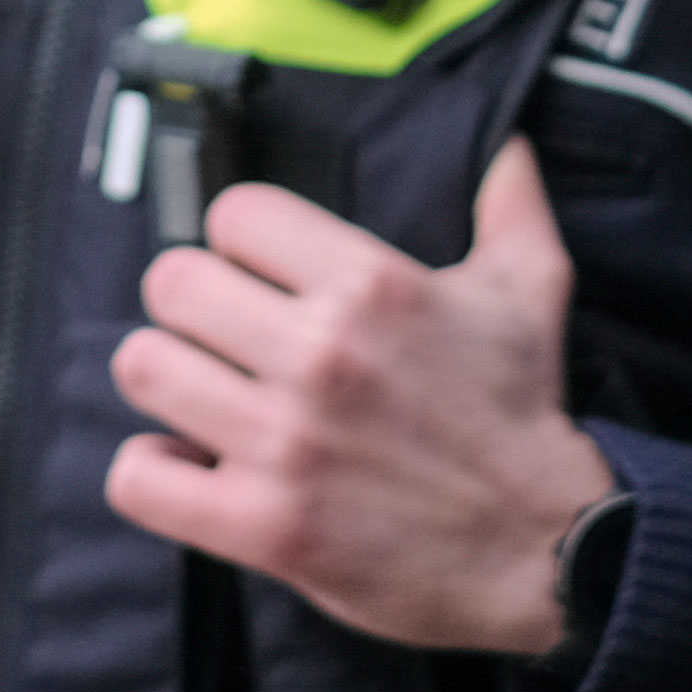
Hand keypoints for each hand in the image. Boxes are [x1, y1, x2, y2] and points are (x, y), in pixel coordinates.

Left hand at [105, 140, 615, 658]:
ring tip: (202, 397)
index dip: (240, 241)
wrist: (550, 546)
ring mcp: (285, 443)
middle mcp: (321, 355)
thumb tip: (511, 144)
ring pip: (144, 368)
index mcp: (372, 284)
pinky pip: (141, 477)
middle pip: (172, 283)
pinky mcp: (264, 525)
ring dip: (169, 382)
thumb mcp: (532, 291)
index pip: (234, 215)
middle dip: (193, 307)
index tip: (259, 274)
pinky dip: (154, 472)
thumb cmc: (526, 415)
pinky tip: (192, 467)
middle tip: (223, 337)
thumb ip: (510, 205)